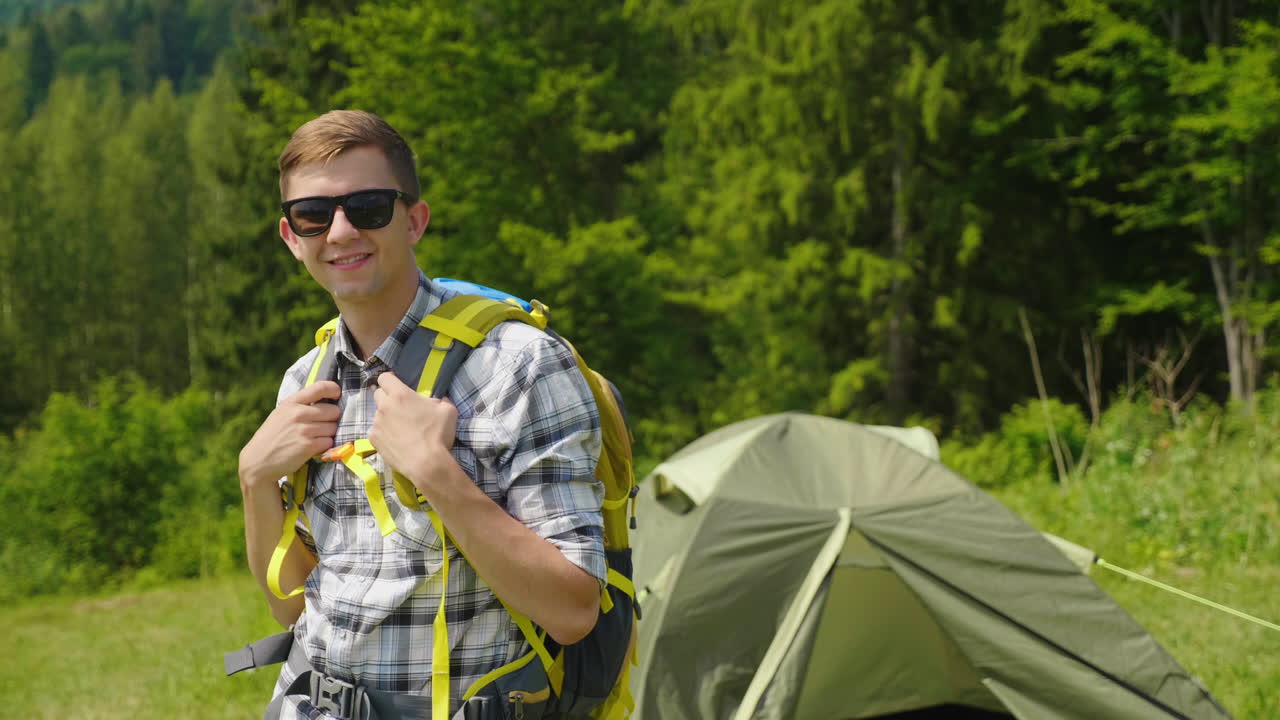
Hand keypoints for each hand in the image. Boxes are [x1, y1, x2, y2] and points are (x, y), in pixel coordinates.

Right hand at [239, 381, 340, 486]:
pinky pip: (329, 441)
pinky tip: (312, 447)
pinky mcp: (308, 446)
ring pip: (333, 428)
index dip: (334, 390)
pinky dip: (324, 446)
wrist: (258, 461)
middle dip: (331, 419)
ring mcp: (303, 430)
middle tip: (320, 426)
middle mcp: (298, 414)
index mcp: (291, 402)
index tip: (336, 396)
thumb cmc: (273, 437)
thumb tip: (328, 401)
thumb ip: (301, 405)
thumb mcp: (281, 413)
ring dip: (328, 434)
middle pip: (333, 411)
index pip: (321, 387)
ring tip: (313, 438)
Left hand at [369, 372, 456, 493]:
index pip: (385, 377)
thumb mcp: (448, 410)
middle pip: (378, 393)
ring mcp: (376, 423)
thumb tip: (439, 400)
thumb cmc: (437, 434)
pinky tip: (396, 441)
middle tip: (400, 407)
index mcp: (400, 394)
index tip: (396, 386)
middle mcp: (384, 406)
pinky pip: (376, 431)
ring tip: (400, 429)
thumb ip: (440, 400)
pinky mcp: (373, 439)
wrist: (426, 463)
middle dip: (387, 397)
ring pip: (378, 414)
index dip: (390, 380)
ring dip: (386, 417)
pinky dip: (384, 433)